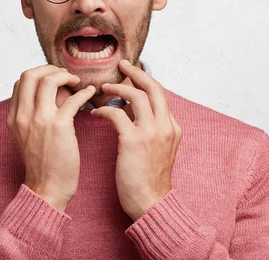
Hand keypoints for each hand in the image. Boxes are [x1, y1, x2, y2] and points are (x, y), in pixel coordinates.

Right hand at [7, 65, 95, 211]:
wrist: (47, 188)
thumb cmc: (43, 163)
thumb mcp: (28, 136)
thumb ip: (35, 113)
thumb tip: (57, 92)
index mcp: (14, 117)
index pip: (21, 81)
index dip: (39, 74)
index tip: (54, 78)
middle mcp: (23, 115)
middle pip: (30, 74)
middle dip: (50, 68)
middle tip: (65, 75)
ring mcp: (40, 120)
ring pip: (48, 80)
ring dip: (65, 75)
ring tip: (76, 81)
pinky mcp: (59, 126)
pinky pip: (72, 98)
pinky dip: (84, 92)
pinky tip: (90, 93)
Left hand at [91, 60, 181, 219]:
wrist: (151, 204)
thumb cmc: (149, 180)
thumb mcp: (159, 150)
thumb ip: (151, 130)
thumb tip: (131, 111)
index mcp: (173, 127)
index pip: (160, 94)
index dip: (145, 81)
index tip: (131, 73)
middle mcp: (166, 126)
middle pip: (154, 87)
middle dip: (137, 72)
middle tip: (122, 63)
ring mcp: (152, 133)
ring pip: (137, 95)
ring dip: (118, 87)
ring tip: (104, 87)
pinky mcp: (134, 141)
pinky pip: (117, 114)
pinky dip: (105, 109)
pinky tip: (96, 113)